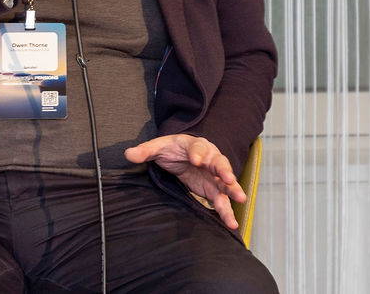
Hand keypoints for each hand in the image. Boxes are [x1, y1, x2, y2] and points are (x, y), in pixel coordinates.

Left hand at [125, 134, 245, 229]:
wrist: (180, 156)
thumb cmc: (171, 149)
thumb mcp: (157, 147)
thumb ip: (144, 151)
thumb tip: (128, 154)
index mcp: (195, 146)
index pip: (198, 148)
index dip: (198, 153)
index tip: (196, 160)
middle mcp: (210, 159)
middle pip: (219, 163)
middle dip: (224, 171)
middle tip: (228, 178)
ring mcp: (213, 175)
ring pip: (225, 183)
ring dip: (233, 190)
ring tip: (240, 199)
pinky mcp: (212, 190)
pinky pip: (221, 200)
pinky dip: (226, 210)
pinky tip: (231, 223)